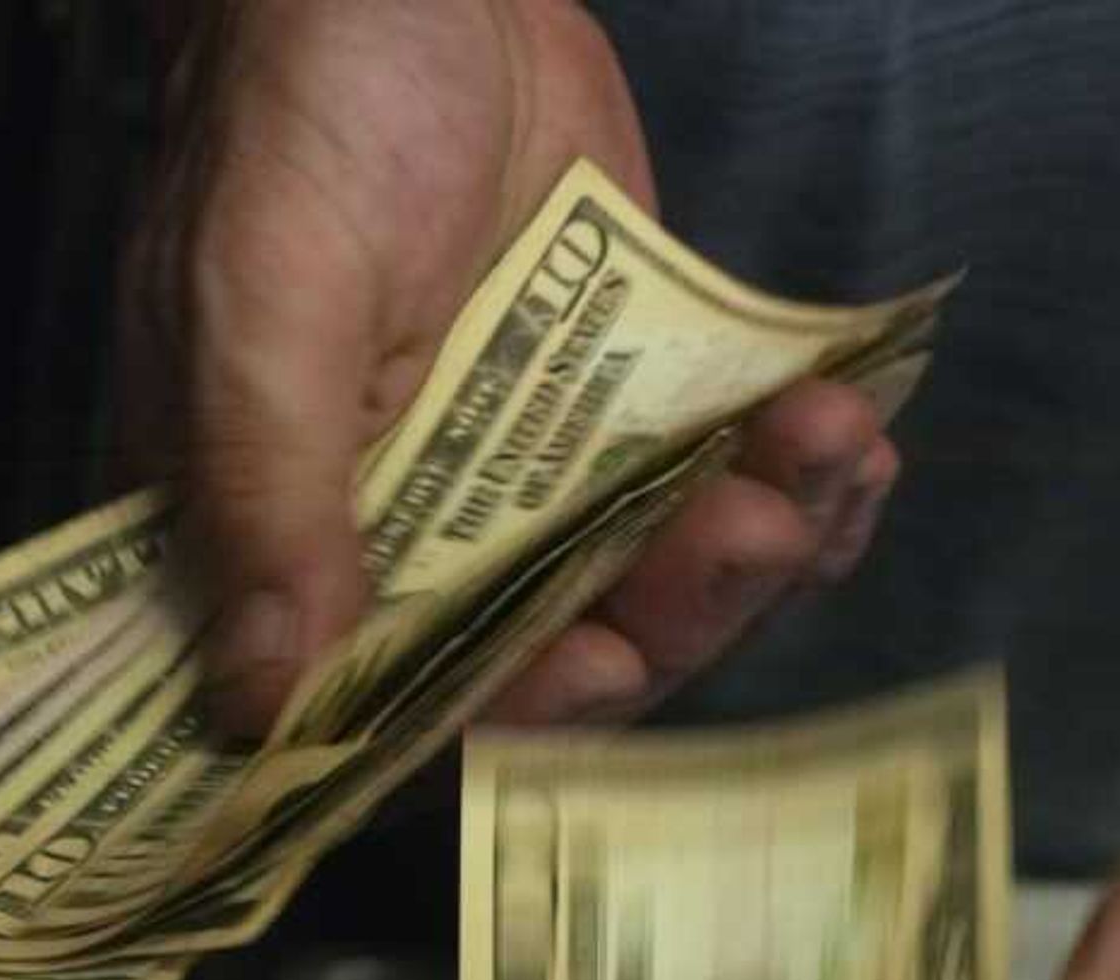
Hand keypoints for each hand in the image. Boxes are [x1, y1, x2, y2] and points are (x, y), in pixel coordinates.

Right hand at [129, 0, 901, 732]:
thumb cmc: (298, 115)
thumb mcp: (262, 301)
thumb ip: (271, 493)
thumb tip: (263, 701)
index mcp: (293, 536)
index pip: (400, 703)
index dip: (506, 723)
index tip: (597, 668)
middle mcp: (421, 533)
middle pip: (566, 660)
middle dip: (677, 614)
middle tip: (754, 531)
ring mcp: (536, 477)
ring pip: (664, 585)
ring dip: (764, 549)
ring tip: (827, 456)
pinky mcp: (632, 409)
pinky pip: (724, 493)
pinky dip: (802, 490)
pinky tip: (857, 449)